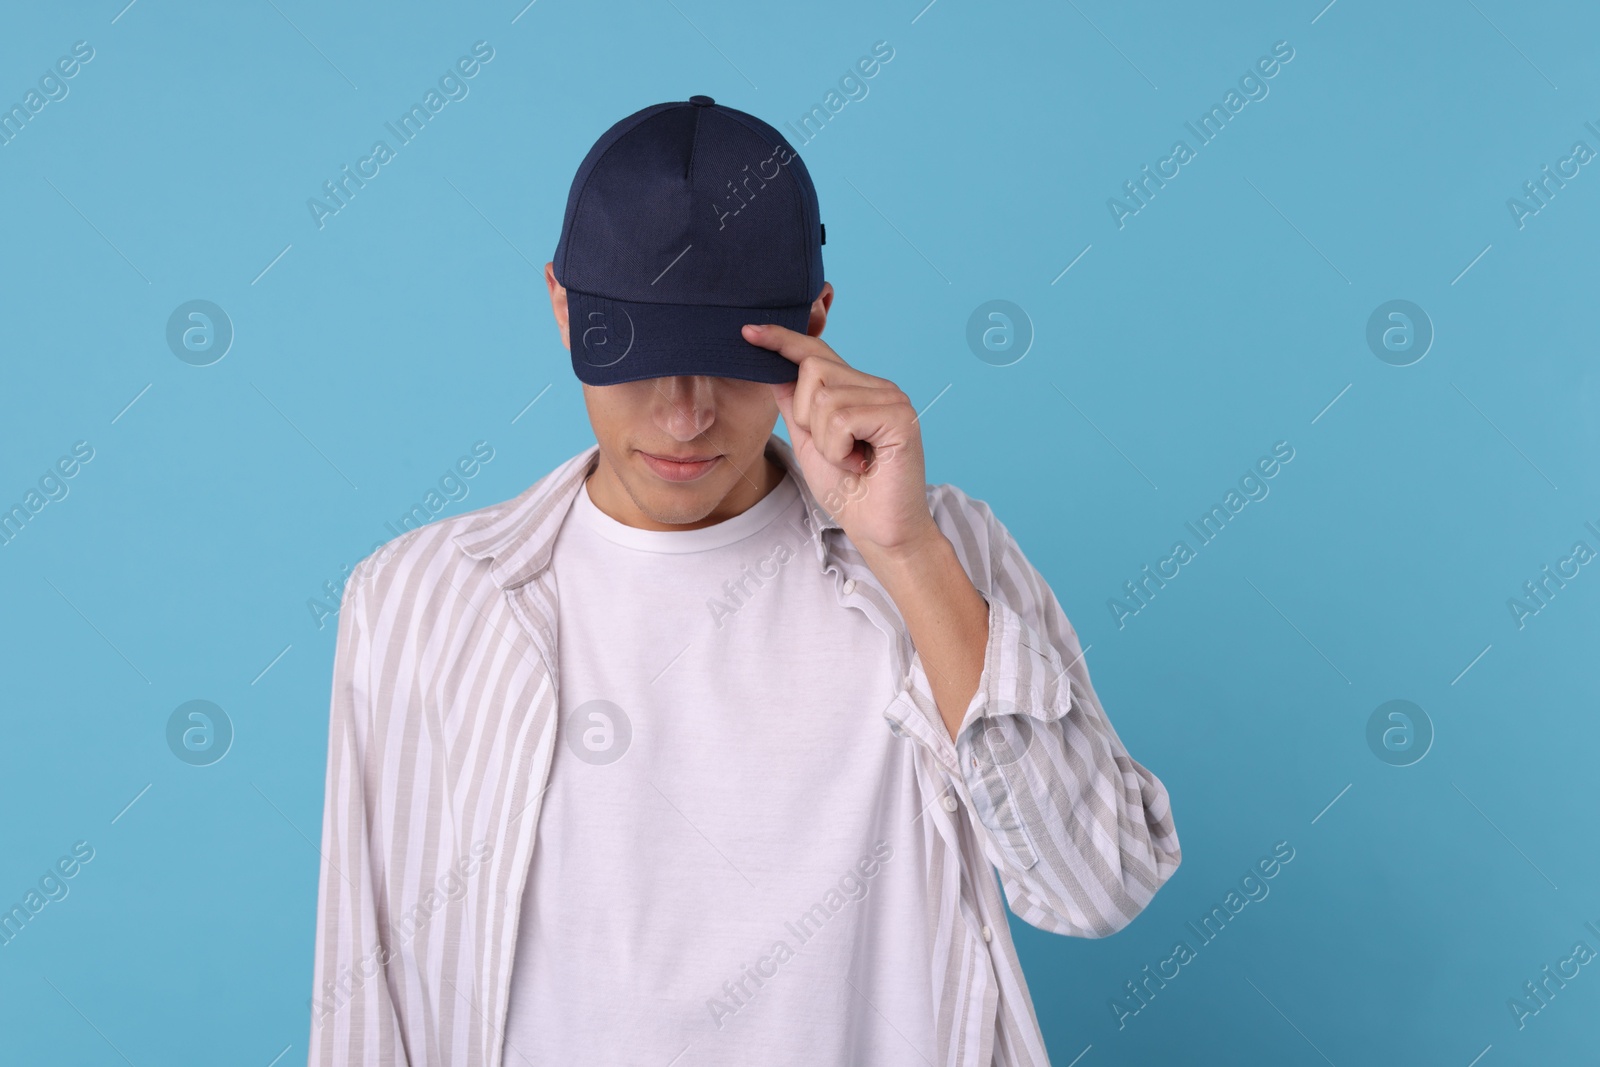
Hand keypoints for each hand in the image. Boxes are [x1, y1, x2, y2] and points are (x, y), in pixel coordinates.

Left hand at [741, 323, 939, 558]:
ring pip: (824, 397)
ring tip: (850, 459)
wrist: (879, 531)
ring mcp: (892, 398)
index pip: (816, 352)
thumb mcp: (809, 442)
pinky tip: (860, 463)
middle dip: (807, 417)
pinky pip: (842, 418)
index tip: (748, 332)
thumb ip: (795, 406)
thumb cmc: (849, 491)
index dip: (782, 339)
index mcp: (858, 389)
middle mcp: (878, 386)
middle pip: (813, 370)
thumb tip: (773, 368)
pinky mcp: (900, 417)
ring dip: (825, 441)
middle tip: (836, 450)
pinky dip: (839, 448)